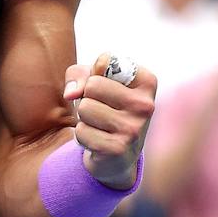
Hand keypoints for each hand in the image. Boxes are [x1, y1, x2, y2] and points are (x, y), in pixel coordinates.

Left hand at [63, 53, 156, 189]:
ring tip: (100, 125)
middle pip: (92, 86)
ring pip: (85, 108)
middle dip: (88, 98)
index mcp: (146, 82)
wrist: (118, 155)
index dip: (95, 74)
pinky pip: (82, 132)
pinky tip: (98, 140)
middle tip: (101, 110)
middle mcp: (145, 105)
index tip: (108, 87)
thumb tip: (71, 94)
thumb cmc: (105, 108)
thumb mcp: (93, 81)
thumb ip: (78, 74)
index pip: (105, 61)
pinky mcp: (119, 149)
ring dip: (84, 118)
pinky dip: (83, 136)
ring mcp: (134, 128)